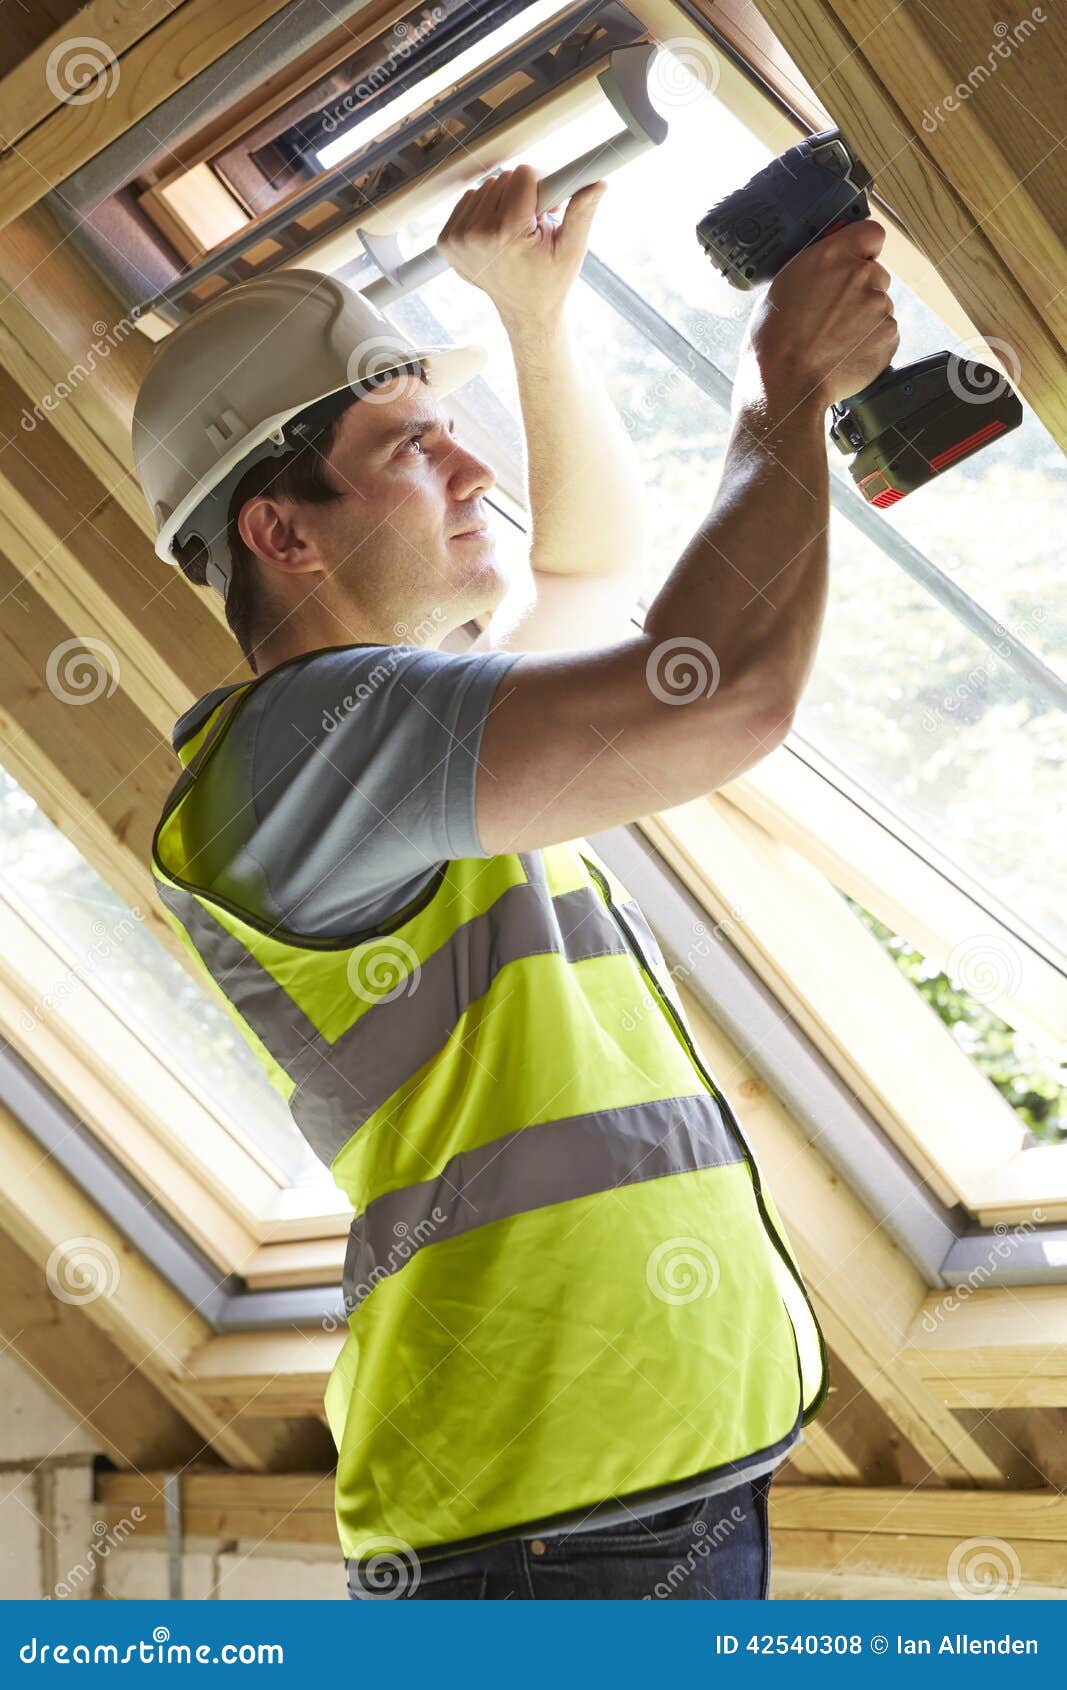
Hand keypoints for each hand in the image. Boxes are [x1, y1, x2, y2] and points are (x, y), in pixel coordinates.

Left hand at [435, 162, 606, 325]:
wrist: (525, 313)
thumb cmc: (550, 282)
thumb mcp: (571, 250)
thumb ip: (582, 213)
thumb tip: (598, 183)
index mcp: (506, 234)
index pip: (523, 174)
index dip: (541, 185)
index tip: (548, 206)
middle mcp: (476, 235)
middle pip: (503, 179)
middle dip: (523, 195)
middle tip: (534, 223)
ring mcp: (458, 239)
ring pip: (485, 188)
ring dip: (503, 202)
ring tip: (516, 231)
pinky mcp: (446, 242)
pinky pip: (467, 202)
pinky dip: (484, 210)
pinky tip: (497, 232)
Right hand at [739, 218, 899, 413]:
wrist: (785, 383)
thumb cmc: (774, 339)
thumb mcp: (784, 286)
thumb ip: (817, 269)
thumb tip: (830, 268)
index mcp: (831, 256)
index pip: (871, 233)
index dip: (865, 249)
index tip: (858, 259)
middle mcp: (861, 275)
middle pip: (875, 274)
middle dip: (861, 290)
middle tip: (834, 314)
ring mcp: (879, 305)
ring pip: (880, 306)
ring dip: (865, 319)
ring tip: (835, 340)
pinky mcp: (889, 335)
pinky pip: (885, 333)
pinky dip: (871, 343)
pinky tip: (845, 354)